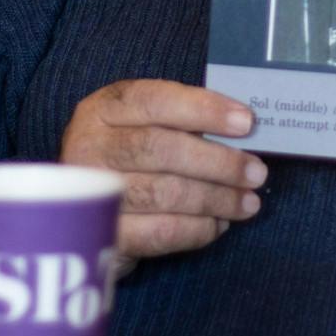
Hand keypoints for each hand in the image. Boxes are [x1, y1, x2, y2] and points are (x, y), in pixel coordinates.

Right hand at [59, 80, 266, 268]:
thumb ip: (185, 123)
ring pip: (163, 193)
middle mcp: (90, 145)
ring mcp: (92, 193)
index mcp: (105, 108)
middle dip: (217, 162)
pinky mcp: (103, 235)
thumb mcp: (144, 125)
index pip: (156, 100)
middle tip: (256, 173)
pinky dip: (197, 230)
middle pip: (160, 149)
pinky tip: (218, 225)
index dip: (204, 109)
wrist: (80, 206)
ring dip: (215, 199)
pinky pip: (159, 233)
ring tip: (248, 203)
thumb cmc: (131, 156)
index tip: (246, 123)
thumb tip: (244, 130)